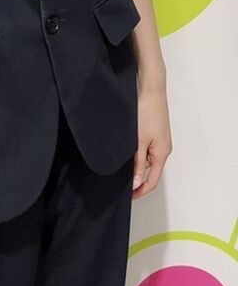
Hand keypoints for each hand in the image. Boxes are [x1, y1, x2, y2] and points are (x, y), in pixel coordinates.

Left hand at [132, 83, 172, 199]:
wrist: (151, 88)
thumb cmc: (147, 111)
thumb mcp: (139, 142)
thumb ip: (138, 164)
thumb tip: (138, 183)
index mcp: (162, 154)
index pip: (152, 181)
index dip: (140, 191)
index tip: (128, 196)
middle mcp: (164, 148)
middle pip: (152, 171)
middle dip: (138, 180)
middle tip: (122, 184)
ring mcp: (161, 139)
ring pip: (149, 160)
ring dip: (137, 166)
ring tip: (122, 168)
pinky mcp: (156, 131)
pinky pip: (148, 149)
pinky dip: (139, 155)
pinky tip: (127, 151)